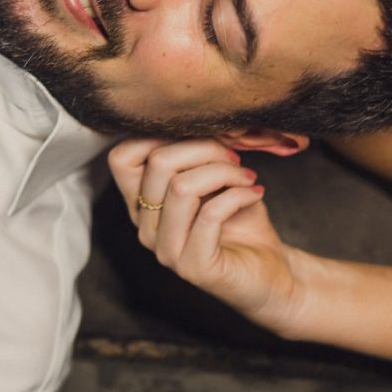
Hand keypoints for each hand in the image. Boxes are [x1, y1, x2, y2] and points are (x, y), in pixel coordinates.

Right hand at [107, 138, 301, 331]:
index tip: (198, 136)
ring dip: (223, 172)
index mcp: (142, 204)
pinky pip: (209, 215)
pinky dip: (238, 195)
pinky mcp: (194, 267)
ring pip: (182, 188)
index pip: (121, 158)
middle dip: (203, 148)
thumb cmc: (241, 219)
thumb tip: (202, 121)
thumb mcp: (216, 178)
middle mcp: (146, 228)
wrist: (270, 270)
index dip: (158, 136)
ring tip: (247, 177)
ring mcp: (166, 251)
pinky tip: (255, 193)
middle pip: (157, 164)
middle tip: (234, 157)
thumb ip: (199, 154)